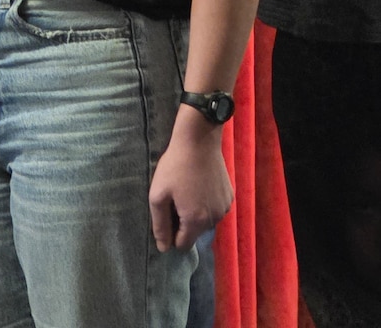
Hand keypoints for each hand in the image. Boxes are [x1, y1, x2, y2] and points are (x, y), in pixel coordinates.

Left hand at [148, 119, 232, 251]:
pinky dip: (207, 202)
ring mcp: (225, 207)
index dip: (172, 233)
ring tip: (187, 188)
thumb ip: (160, 225)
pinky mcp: (230, 195)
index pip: (183, 245)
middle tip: (175, 197)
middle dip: (184, 221)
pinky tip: (200, 183)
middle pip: (195, 233)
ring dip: (196, 212)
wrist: (199, 140)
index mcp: (195, 221)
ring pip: (206, 221)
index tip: (167, 213)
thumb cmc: (175, 166)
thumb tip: (163, 248)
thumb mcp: (158, 195)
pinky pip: (215, 208)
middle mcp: (214, 219)